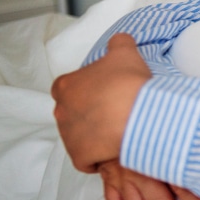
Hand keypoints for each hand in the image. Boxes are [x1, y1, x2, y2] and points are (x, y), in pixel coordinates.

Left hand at [51, 33, 150, 171]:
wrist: (138, 114)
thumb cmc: (128, 83)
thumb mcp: (125, 52)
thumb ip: (118, 43)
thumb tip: (120, 40)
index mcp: (66, 85)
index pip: (67, 88)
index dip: (86, 90)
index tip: (104, 92)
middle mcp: (61, 111)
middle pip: (72, 113)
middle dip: (89, 113)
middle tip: (113, 110)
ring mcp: (68, 136)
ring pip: (79, 137)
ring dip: (94, 135)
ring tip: (119, 129)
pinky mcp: (79, 157)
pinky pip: (87, 160)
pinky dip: (99, 156)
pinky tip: (115, 148)